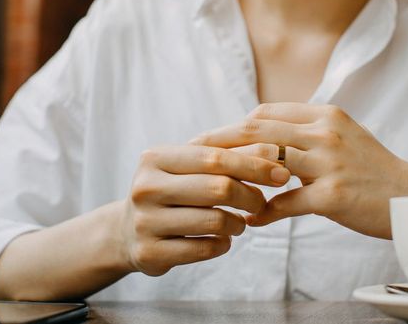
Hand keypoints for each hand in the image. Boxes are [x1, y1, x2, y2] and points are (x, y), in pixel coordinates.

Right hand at [119, 145, 290, 275]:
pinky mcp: (150, 253)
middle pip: (219, 187)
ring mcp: (145, 221)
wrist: (124, 231)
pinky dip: (223, 244)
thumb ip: (224, 158)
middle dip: (251, 196)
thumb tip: (278, 154)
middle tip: (262, 203)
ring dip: (238, 224)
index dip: (254, 164)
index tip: (282, 174)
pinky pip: (205, 248)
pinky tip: (223, 240)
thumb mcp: (186, 168)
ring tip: (240, 223)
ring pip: (215, 220)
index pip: (216, 157)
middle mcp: (146, 187)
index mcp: (156, 158)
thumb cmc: (170, 192)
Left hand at [189, 103, 407, 238]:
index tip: (208, 141)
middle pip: (257, 132)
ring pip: (266, 162)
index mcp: (325, 115)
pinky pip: (285, 202)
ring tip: (214, 189)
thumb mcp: (343, 137)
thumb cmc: (374, 171)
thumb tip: (265, 138)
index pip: (265, 114)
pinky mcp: (333, 194)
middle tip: (192, 159)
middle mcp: (326, 132)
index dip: (232, 127)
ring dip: (236, 177)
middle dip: (219, 145)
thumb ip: (307, 133)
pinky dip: (265, 212)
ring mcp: (329, 162)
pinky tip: (252, 220)